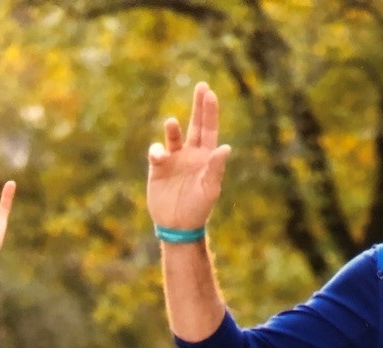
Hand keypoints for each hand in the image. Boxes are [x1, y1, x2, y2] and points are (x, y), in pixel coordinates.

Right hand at [147, 82, 230, 231]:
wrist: (178, 225)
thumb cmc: (199, 209)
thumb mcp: (210, 189)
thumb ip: (216, 168)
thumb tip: (225, 147)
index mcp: (206, 158)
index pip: (209, 131)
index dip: (209, 112)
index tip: (210, 93)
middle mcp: (191, 154)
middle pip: (195, 125)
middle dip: (198, 107)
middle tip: (202, 86)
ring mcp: (174, 159)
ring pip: (173, 136)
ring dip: (172, 129)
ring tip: (171, 123)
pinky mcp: (158, 167)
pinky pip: (157, 152)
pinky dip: (157, 151)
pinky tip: (159, 158)